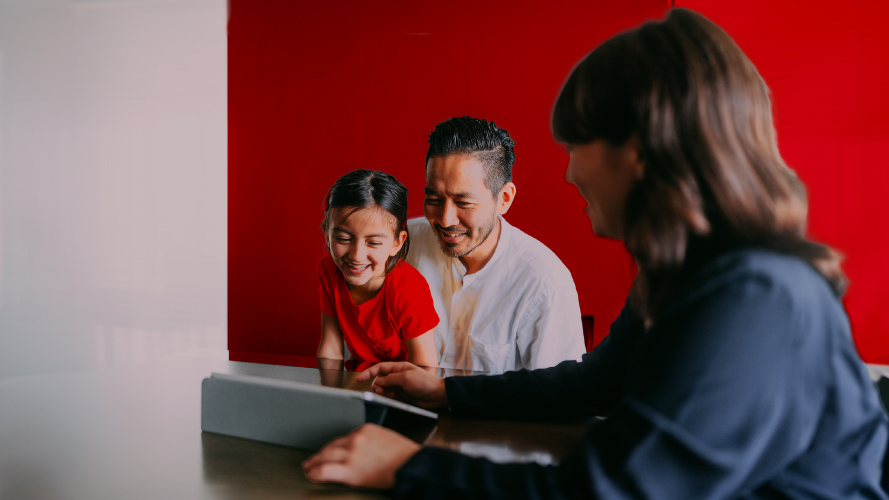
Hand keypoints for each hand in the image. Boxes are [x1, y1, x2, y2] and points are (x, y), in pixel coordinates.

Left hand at [303, 423, 419, 488]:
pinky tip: (312, 474)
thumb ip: (370, 441)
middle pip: (332, 445)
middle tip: (313, 459)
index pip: (344, 437)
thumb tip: (360, 450)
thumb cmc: (404, 456)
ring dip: (315, 462)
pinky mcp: (350, 469)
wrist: (412, 465)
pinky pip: (325, 469)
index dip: (333, 446)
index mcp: (366, 429)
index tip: (329, 450)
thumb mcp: (386, 439)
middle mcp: (356, 438)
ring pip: (325, 456)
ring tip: (309, 467)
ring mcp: (352, 453)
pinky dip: (315, 472)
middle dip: (321, 453)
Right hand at [356, 362, 448, 409]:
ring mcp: (399, 387)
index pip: (379, 368)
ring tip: (390, 395)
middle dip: (377, 385)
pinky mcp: (401, 397)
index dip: (368, 372)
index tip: (359, 378)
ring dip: (383, 392)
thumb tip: (377, 381)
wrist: (436, 396)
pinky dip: (388, 399)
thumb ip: (389, 379)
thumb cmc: (424, 383)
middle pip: (379, 379)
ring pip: (383, 389)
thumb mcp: (405, 378)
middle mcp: (397, 376)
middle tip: (381, 390)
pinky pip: (389, 397)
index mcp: (398, 367)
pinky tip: (393, 399)